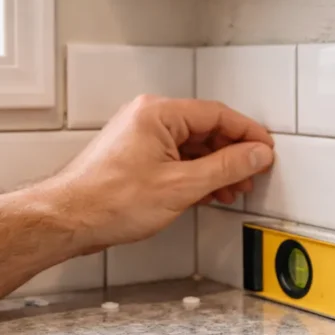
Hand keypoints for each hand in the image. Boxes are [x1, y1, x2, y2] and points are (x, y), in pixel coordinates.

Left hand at [41, 95, 274, 251]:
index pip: (217, 114)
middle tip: (253, 173)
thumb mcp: (182, 185)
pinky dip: (197, 175)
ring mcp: (141, 138)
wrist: (68, 220)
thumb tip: (256, 155)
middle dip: (233, 154)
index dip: (248, 133)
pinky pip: (177, 158)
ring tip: (234, 189)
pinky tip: (209, 192)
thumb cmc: (109, 200)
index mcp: (158, 114)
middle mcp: (148, 119)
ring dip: (217, 168)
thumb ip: (226, 167)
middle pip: (206, 129)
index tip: (266, 150)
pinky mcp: (136, 158)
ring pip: (193, 146)